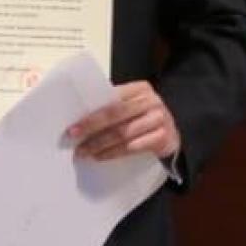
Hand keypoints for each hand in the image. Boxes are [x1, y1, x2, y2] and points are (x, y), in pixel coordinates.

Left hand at [66, 81, 181, 160]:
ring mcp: (159, 119)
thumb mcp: (133, 106)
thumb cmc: (145, 118)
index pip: (112, 99)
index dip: (91, 113)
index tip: (73, 124)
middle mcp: (151, 101)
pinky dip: (113, 153)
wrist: (173, 135)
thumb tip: (80, 117)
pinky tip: (100, 156)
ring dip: (100, 144)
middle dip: (92, 127)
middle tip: (74, 137)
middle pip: (116, 114)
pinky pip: (132, 148)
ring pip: (123, 133)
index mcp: (140, 89)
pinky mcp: (162, 138)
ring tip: (83, 151)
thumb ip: (113, 106)